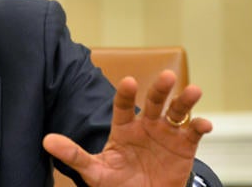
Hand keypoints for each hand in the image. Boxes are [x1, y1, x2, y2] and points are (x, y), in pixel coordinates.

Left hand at [43, 70, 212, 186]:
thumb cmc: (117, 183)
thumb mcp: (95, 171)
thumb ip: (73, 154)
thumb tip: (46, 140)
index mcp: (123, 128)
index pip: (123, 106)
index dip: (126, 94)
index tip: (129, 81)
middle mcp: (146, 125)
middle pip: (153, 102)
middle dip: (160, 89)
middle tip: (167, 76)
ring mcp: (166, 133)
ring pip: (177, 112)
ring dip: (185, 101)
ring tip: (193, 91)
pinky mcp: (184, 146)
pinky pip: (193, 133)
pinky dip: (200, 126)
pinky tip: (204, 124)